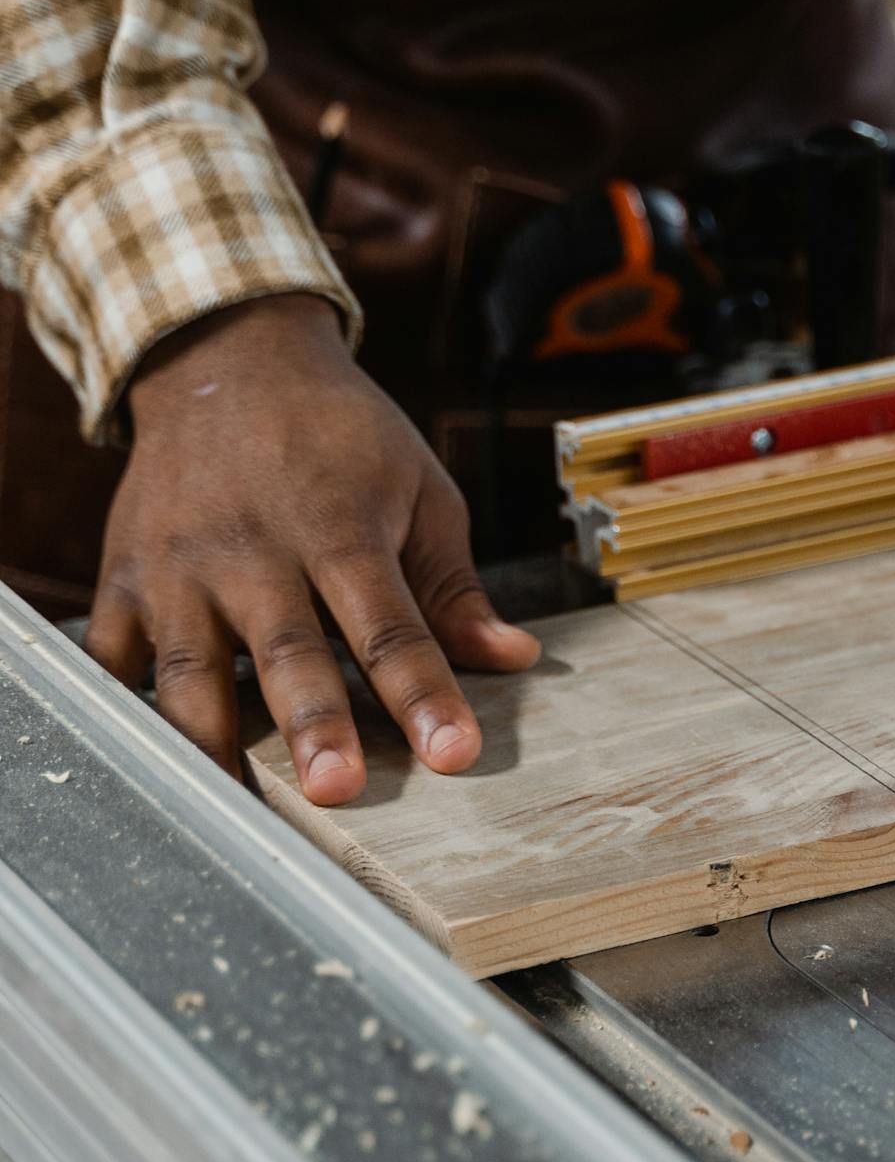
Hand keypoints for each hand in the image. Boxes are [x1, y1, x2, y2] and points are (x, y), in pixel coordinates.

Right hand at [86, 296, 539, 802]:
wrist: (228, 356)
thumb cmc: (338, 433)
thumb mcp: (417, 489)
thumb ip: (454, 586)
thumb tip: (513, 657)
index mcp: (340, 528)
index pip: (390, 628)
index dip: (424, 695)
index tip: (454, 754)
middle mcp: (255, 550)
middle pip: (287, 652)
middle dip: (313, 724)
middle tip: (338, 789)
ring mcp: (180, 566)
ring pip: (190, 668)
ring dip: (212, 740)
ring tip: (238, 805)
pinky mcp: (125, 576)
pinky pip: (113, 655)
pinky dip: (123, 708)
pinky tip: (153, 762)